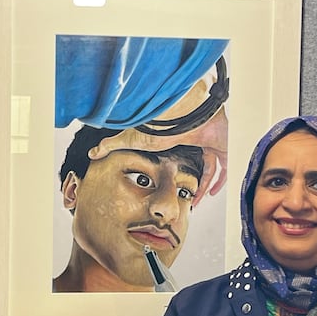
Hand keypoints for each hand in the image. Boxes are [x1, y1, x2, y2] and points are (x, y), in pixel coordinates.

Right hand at [88, 107, 227, 206]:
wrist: (185, 113)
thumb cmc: (161, 124)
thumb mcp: (133, 138)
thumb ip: (113, 144)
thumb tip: (91, 153)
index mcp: (176, 139)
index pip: (176, 159)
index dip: (173, 175)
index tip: (168, 191)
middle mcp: (194, 140)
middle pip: (193, 165)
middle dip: (189, 184)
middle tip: (184, 200)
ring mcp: (209, 142)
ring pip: (209, 168)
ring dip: (203, 186)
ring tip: (196, 202)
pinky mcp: (222, 145)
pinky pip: (224, 167)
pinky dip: (219, 181)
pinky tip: (210, 193)